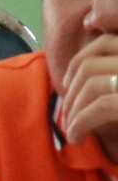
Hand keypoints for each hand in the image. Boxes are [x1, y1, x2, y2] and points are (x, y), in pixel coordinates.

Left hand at [59, 35, 117, 152]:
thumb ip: (114, 72)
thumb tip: (82, 49)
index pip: (106, 43)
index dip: (78, 62)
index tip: (68, 85)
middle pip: (91, 64)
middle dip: (70, 92)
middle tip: (67, 116)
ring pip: (91, 85)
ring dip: (73, 109)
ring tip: (71, 130)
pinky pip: (100, 108)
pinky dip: (80, 123)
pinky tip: (76, 137)